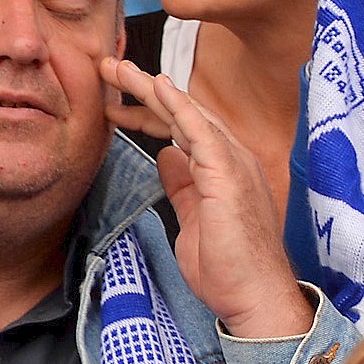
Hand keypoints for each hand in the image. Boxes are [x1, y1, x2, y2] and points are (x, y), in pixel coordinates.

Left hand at [99, 58, 314, 340]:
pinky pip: (201, 130)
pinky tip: (158, 86)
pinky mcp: (229, 173)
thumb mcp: (194, 220)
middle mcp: (233, 159)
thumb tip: (166, 157)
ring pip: (189, 114)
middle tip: (108, 67)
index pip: (183, 131)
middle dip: (144, 90)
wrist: (255, 296)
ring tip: (118, 69)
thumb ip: (183, 186)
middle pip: (184, 113)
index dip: (148, 114)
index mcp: (224, 171)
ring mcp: (234, 163)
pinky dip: (179, 105)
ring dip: (152, 89)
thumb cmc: (229, 269)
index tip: (115, 104)